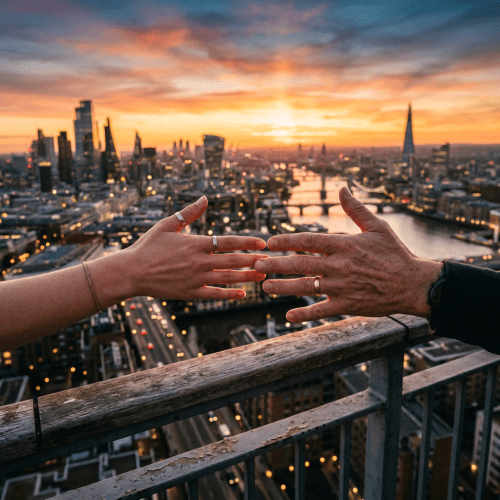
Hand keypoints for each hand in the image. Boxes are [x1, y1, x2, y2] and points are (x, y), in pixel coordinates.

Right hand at [121, 196, 267, 299]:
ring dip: (247, 277)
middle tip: (270, 261)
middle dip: (253, 260)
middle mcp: (199, 262)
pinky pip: (214, 295)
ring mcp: (196, 279)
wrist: (131, 272)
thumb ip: (189, 213)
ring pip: (228, 278)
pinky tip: (242, 293)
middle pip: (233, 260)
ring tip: (263, 276)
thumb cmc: (148, 246)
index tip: (262, 243)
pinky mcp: (190, 293)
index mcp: (196, 244)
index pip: (229, 241)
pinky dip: (229, 294)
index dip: (248, 242)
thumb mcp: (167, 225)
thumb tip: (205, 199)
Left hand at [255, 187, 441, 321]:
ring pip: (306, 287)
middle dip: (277, 264)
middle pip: (301, 264)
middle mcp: (340, 266)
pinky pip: (322, 311)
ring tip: (264, 286)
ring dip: (283, 287)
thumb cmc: (394, 253)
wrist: (413, 284)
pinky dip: (305, 314)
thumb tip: (342, 188)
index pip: (309, 241)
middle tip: (258, 264)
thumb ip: (355, 209)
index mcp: (345, 245)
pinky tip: (288, 316)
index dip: (287, 241)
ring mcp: (342, 288)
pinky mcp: (347, 306)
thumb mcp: (377, 227)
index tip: (270, 241)